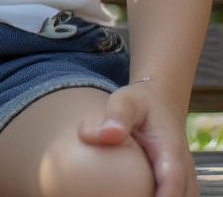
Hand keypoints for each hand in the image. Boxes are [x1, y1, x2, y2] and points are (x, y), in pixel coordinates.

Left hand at [78, 79, 195, 196]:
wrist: (160, 102)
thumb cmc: (139, 103)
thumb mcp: (125, 102)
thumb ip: (116, 117)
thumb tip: (104, 135)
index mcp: (171, 150)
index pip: (173, 182)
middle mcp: (184, 167)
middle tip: (128, 194)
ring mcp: (185, 177)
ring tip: (131, 193)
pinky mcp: (180, 182)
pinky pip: (179, 196)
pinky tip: (138, 193)